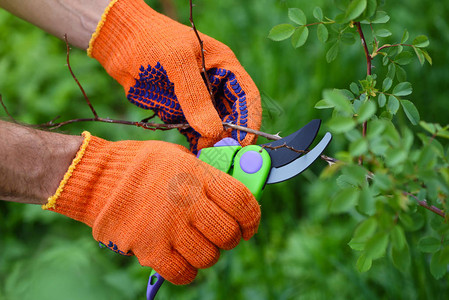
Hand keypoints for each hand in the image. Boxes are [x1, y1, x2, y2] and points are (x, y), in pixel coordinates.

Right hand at [43, 132, 260, 283]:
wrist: (96, 178)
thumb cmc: (140, 165)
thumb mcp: (178, 156)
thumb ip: (206, 175)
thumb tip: (233, 195)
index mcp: (196, 175)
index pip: (242, 201)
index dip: (252, 217)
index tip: (249, 224)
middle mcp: (186, 201)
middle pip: (228, 234)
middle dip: (231, 238)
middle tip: (223, 235)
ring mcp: (168, 227)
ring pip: (209, 257)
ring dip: (209, 254)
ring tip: (198, 244)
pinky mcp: (149, 249)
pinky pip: (183, 273)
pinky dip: (187, 270)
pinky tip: (182, 258)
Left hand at [88, 0, 261, 152]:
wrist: (120, 45)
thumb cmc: (150, 41)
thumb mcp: (176, 61)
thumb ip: (195, 96)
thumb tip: (213, 131)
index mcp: (224, 67)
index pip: (247, 97)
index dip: (249, 120)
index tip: (243, 143)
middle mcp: (216, 86)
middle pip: (234, 117)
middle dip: (231, 137)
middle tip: (222, 156)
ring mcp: (199, 101)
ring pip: (215, 129)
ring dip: (214, 145)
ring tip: (207, 159)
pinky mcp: (182, 114)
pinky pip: (195, 134)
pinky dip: (196, 145)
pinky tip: (194, 156)